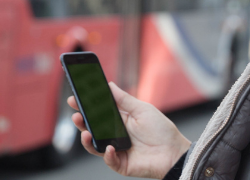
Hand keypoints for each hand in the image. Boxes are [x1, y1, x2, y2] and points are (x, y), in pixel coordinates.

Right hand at [68, 82, 190, 178]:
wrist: (174, 152)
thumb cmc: (161, 130)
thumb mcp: (142, 109)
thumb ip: (124, 99)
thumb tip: (109, 85)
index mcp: (120, 120)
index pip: (98, 112)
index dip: (85, 106)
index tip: (74, 98)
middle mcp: (115, 135)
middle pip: (92, 128)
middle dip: (81, 121)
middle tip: (76, 114)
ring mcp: (116, 150)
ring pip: (94, 146)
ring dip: (87, 139)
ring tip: (85, 132)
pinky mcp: (121, 164)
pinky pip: (109, 160)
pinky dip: (107, 154)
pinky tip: (110, 147)